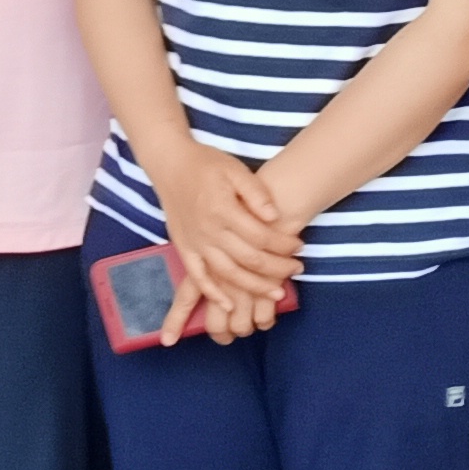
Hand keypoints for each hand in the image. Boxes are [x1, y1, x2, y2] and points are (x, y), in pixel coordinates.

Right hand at [147, 143, 296, 340]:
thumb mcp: (235, 169)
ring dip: (254, 287)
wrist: (169, 164)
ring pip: (228, 274)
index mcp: (224, 209)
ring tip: (276, 292)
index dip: (284, 245)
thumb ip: (256, 193)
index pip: (262, 237)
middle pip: (250, 259)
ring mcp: (195, 242)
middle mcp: (209, 230)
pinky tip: (229, 306)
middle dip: (278, 268)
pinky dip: (213, 294)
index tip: (299, 245)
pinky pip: (198, 277)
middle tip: (297, 269)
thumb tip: (275, 217)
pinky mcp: (184, 248)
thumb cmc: (206, 164)